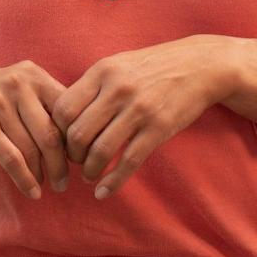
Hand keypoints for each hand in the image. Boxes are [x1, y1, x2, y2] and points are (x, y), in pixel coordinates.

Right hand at [0, 61, 69, 198]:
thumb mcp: (17, 85)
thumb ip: (43, 102)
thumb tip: (79, 135)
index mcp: (32, 74)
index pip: (66, 110)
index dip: (76, 138)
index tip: (79, 158)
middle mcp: (18, 84)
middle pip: (51, 133)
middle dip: (62, 163)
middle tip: (66, 181)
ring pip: (31, 149)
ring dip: (43, 174)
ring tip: (48, 186)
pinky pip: (11, 159)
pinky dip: (25, 179)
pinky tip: (32, 191)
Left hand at [50, 35, 238, 198]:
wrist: (198, 65)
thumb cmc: (152, 66)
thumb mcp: (118, 64)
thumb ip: (92, 86)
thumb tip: (63, 116)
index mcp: (103, 71)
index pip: (64, 109)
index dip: (58, 132)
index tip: (64, 141)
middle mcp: (118, 89)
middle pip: (78, 134)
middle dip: (72, 155)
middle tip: (77, 161)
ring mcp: (139, 109)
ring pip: (100, 151)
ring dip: (89, 171)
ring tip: (90, 175)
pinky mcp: (158, 128)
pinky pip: (128, 162)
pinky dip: (112, 182)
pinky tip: (104, 192)